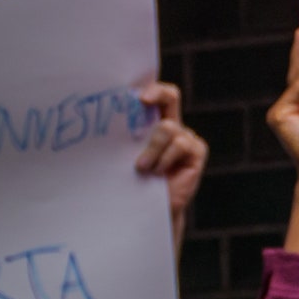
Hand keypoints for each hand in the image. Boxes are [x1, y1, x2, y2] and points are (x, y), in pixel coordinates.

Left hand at [133, 86, 208, 252]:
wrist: (149, 209)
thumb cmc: (133, 182)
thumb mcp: (126, 157)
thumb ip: (124, 140)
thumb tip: (102, 123)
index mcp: (153, 123)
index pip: (156, 96)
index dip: (150, 88)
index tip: (136, 94)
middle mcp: (172, 125)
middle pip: (170, 97)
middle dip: (156, 94)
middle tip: (142, 101)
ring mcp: (186, 138)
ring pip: (168, 128)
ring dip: (152, 148)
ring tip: (142, 167)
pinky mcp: (196, 151)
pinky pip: (181, 144)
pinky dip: (166, 158)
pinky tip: (158, 172)